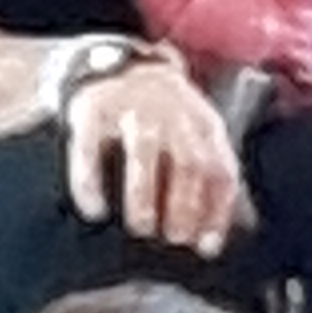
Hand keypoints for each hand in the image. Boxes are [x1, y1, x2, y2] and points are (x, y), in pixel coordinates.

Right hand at [63, 63, 248, 257]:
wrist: (119, 64)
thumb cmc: (166, 118)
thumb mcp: (199, 137)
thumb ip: (212, 180)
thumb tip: (213, 243)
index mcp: (205, 125)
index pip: (220, 171)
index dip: (216, 213)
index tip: (204, 248)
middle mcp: (173, 114)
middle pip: (187, 164)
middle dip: (182, 208)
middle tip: (171, 238)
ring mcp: (132, 109)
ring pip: (144, 154)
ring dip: (143, 199)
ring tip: (140, 228)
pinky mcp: (93, 110)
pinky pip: (91, 150)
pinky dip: (91, 184)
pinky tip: (95, 211)